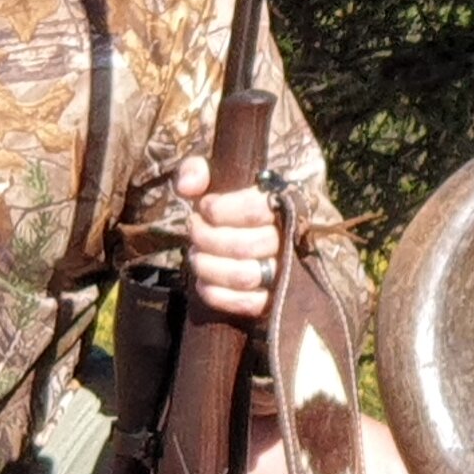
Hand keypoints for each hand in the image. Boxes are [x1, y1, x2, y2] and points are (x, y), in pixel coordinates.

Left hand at [179, 153, 280, 321]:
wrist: (246, 236)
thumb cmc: (230, 206)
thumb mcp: (215, 178)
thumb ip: (198, 170)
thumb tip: (186, 187)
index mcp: (281, 204)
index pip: (256, 209)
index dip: (220, 210)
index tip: (203, 208)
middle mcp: (288, 239)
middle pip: (246, 245)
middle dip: (207, 239)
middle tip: (194, 231)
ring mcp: (284, 273)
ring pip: (244, 276)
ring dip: (208, 267)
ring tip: (195, 256)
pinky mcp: (273, 300)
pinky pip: (247, 304)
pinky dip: (217, 295)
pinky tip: (203, 282)